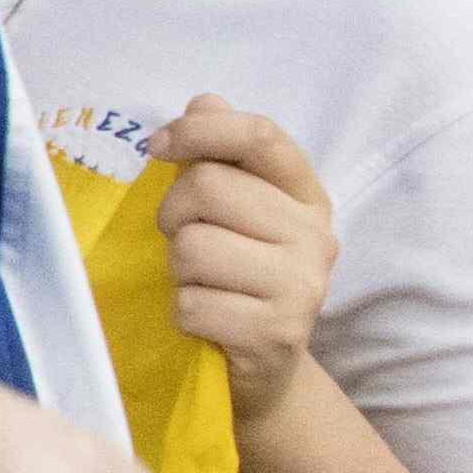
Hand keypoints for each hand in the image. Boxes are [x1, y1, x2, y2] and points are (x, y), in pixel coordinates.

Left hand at [153, 94, 331, 434]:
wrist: (260, 372)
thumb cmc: (233, 278)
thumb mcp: (232, 214)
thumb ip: (219, 156)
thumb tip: (204, 100)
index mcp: (307, 196)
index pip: (260, 135)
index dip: (199, 130)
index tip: (157, 146)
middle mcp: (316, 237)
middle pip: (208, 187)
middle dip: (173, 214)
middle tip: (183, 242)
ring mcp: (303, 287)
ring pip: (193, 246)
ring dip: (177, 268)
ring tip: (200, 284)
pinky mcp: (276, 333)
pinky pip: (191, 303)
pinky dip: (182, 312)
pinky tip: (207, 320)